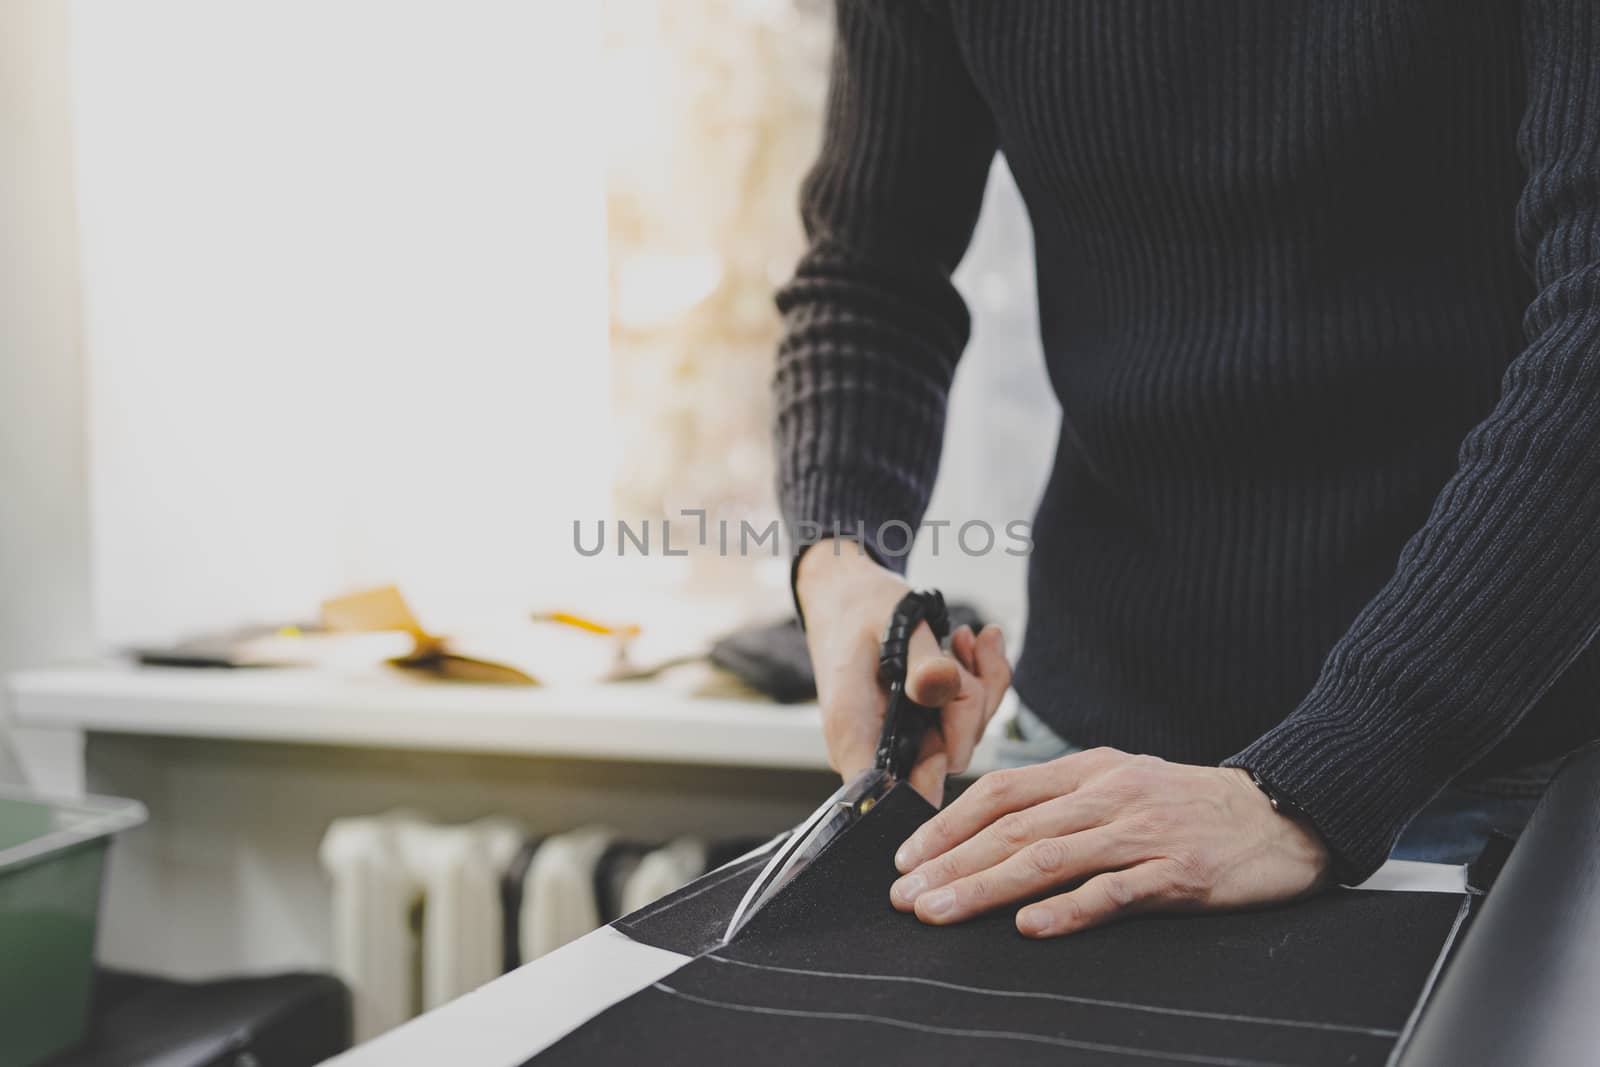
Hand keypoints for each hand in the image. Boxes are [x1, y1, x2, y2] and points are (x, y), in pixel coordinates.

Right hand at [796, 537, 1010, 804]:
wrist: (844, 591)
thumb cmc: (858, 605)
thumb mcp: (892, 622)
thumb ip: (921, 662)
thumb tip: (943, 688)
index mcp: (855, 734)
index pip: (900, 793)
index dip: (937, 769)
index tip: (948, 709)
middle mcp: (876, 747)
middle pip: (947, 758)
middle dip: (969, 705)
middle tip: (959, 652)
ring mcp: (900, 737)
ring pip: (963, 736)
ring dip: (977, 686)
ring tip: (965, 640)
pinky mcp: (918, 724)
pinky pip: (963, 718)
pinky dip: (976, 680)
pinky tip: (969, 645)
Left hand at [888, 748, 1331, 936]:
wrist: (1285, 814)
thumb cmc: (1192, 806)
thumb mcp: (1123, 783)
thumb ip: (1064, 802)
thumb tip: (990, 831)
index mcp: (1089, 770)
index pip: (1001, 792)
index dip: (948, 824)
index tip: (907, 859)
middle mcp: (1108, 794)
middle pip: (1013, 829)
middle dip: (950, 864)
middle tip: (905, 898)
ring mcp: (1142, 832)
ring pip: (1049, 859)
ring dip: (986, 888)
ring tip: (941, 913)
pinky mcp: (1179, 872)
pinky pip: (1114, 892)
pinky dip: (1068, 910)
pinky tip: (1029, 927)